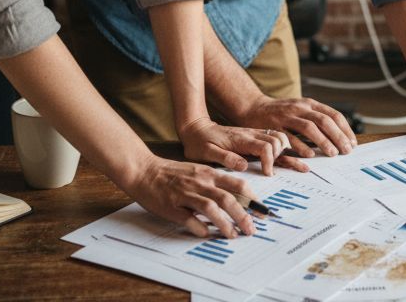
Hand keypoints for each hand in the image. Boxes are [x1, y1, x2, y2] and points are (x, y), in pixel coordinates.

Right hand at [121, 154, 258, 238]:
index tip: (262, 212)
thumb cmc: (172, 173)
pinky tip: (205, 234)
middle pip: (228, 198)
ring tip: (232, 235)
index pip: (237, 184)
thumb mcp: (198, 172)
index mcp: (209, 174)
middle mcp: (200, 182)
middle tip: (251, 229)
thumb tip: (236, 201)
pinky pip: (188, 218)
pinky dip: (198, 227)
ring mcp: (185, 194)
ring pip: (211, 207)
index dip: (252, 198)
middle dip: (243, 215)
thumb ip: (215, 184)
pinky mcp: (171, 205)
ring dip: (224, 223)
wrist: (143, 170)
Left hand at [177, 118, 290, 175]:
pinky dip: (283, 147)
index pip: (265, 147)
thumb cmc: (199, 142)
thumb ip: (225, 158)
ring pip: (279, 137)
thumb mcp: (206, 152)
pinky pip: (274, 138)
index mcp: (241, 139)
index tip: (267, 174)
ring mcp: (253, 134)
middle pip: (277, 140)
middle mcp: (251, 134)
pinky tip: (289, 156)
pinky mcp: (253, 136)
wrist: (195, 127)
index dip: (269, 162)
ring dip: (285, 150)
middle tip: (275, 171)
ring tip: (291, 164)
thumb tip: (244, 165)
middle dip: (281, 156)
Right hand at [229, 96, 356, 166]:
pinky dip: (301, 146)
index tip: (352, 143)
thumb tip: (340, 134)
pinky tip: (310, 155)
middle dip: (338, 136)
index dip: (345, 129)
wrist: (252, 107)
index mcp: (309, 104)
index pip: (333, 114)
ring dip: (323, 141)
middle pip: (324, 121)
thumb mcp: (301, 109)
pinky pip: (290, 137)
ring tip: (332, 153)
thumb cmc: (281, 112)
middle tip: (346, 150)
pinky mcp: (274, 126)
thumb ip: (317, 118)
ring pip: (309, 127)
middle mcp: (300, 108)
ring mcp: (287, 116)